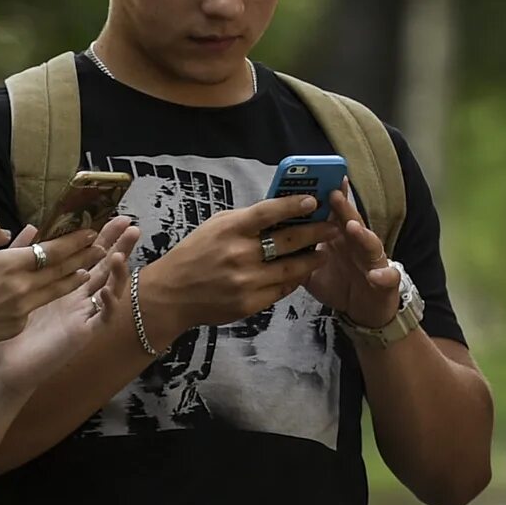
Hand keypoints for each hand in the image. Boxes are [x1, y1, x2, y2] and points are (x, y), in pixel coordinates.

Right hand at [0, 213, 126, 361]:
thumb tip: (11, 232)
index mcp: (10, 265)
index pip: (53, 250)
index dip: (74, 241)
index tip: (91, 232)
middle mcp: (22, 288)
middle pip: (62, 270)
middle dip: (84, 257)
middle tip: (102, 247)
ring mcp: (22, 310)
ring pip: (55, 291)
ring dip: (74, 278)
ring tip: (88, 270)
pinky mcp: (16, 326)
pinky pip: (35, 306)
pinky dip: (47, 296)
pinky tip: (52, 290)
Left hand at [0, 229, 133, 395]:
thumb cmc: (4, 330)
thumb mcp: (11, 284)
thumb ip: (21, 256)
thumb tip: (31, 226)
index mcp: (63, 285)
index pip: (86, 254)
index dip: (98, 235)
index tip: (108, 213)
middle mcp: (78, 298)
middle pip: (105, 266)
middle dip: (118, 245)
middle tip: (129, 224)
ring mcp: (83, 315)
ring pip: (111, 289)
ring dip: (119, 271)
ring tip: (120, 254)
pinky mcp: (84, 334)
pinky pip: (103, 317)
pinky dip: (109, 303)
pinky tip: (106, 290)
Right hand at [132, 196, 326, 336]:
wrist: (171, 295)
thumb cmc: (195, 253)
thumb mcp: (216, 226)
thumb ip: (247, 219)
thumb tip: (282, 210)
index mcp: (230, 229)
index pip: (269, 212)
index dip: (293, 205)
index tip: (314, 201)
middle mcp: (240, 254)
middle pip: (288, 241)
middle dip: (316, 232)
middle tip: (334, 226)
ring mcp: (246, 281)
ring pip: (292, 269)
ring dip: (313, 259)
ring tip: (325, 251)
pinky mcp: (250, 303)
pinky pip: (281, 290)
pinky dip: (295, 280)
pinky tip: (303, 272)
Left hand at [299, 190, 403, 330]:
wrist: (366, 310)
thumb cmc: (340, 284)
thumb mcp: (313, 271)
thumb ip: (298, 255)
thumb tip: (271, 244)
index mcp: (341, 239)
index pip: (334, 214)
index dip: (328, 197)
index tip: (319, 179)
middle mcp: (359, 244)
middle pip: (352, 222)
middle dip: (343, 207)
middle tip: (333, 193)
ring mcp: (373, 261)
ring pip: (371, 244)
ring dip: (363, 235)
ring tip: (352, 227)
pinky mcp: (385, 281)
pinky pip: (387, 277)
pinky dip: (384, 276)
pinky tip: (376, 275)